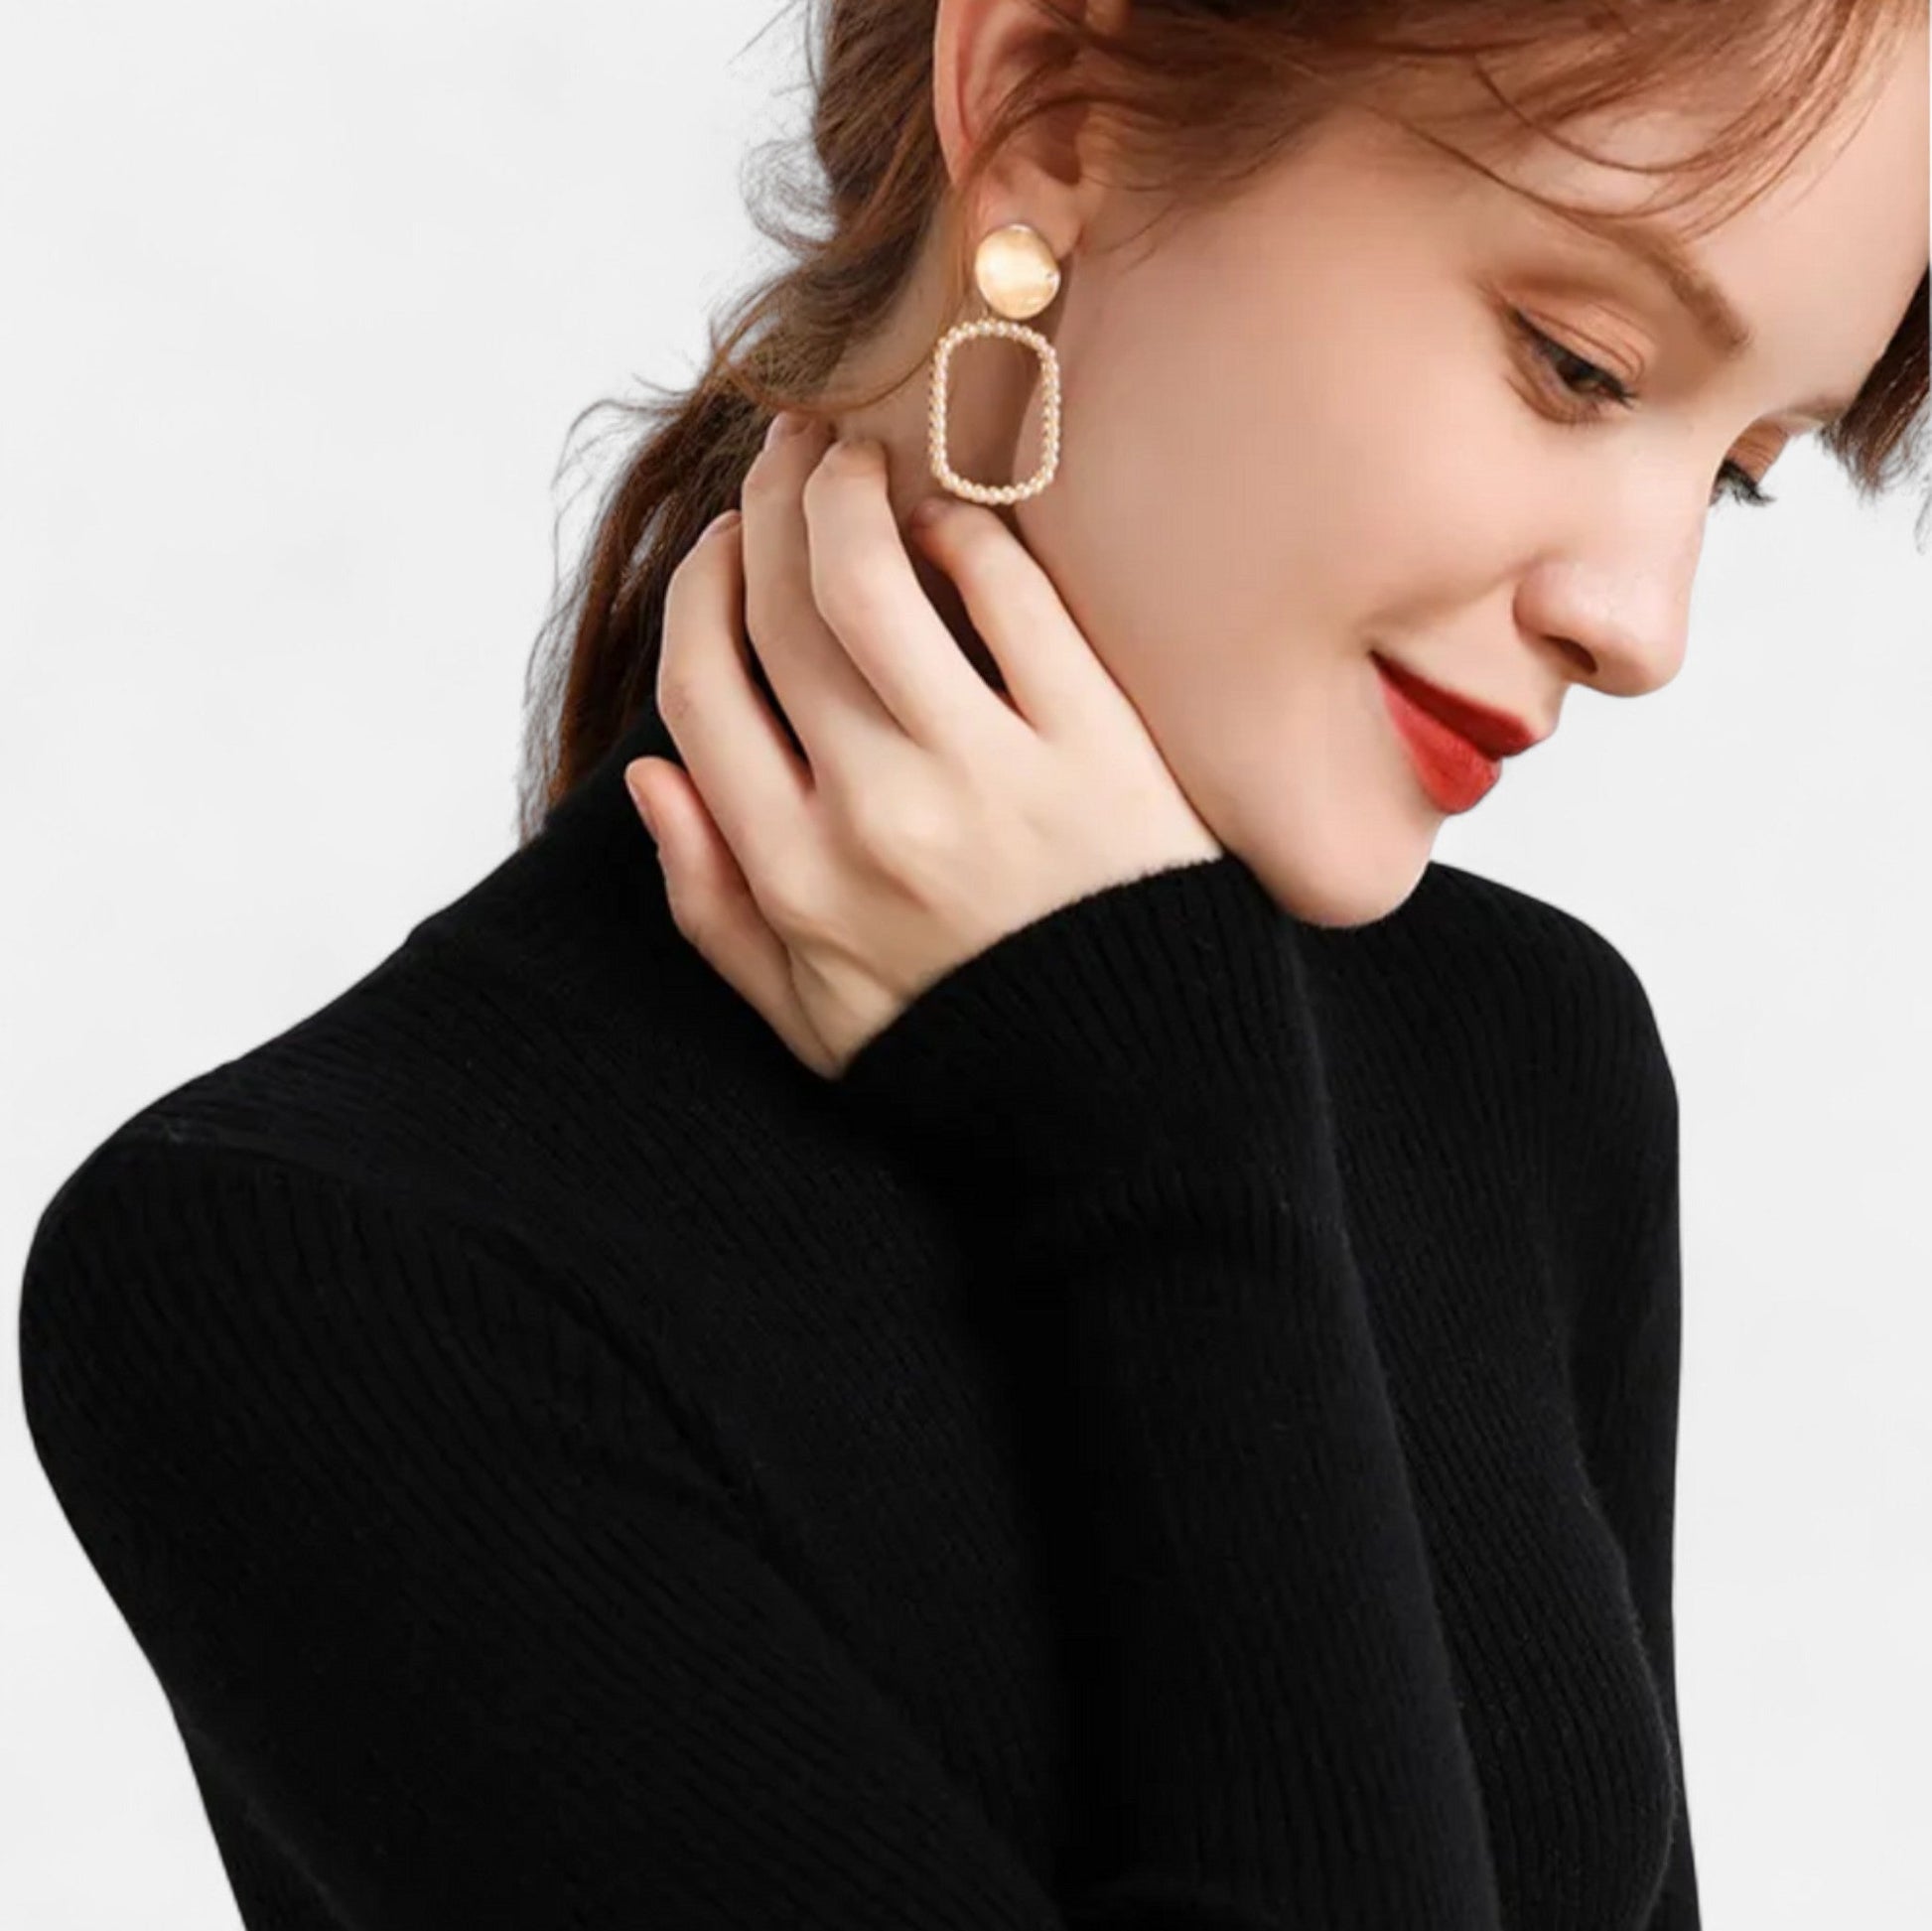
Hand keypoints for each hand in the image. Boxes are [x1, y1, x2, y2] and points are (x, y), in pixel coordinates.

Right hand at [624, 412, 1222, 1079]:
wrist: (1142, 1104)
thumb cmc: (969, 1054)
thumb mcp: (809, 1021)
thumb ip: (714, 908)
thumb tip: (645, 777)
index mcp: (794, 877)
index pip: (701, 690)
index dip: (699, 593)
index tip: (723, 548)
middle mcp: (874, 814)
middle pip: (780, 613)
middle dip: (764, 504)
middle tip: (782, 450)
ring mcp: (989, 776)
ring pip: (875, 584)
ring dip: (845, 491)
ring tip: (851, 454)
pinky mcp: (1097, 750)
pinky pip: (1014, 601)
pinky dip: (969, 537)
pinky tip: (956, 521)